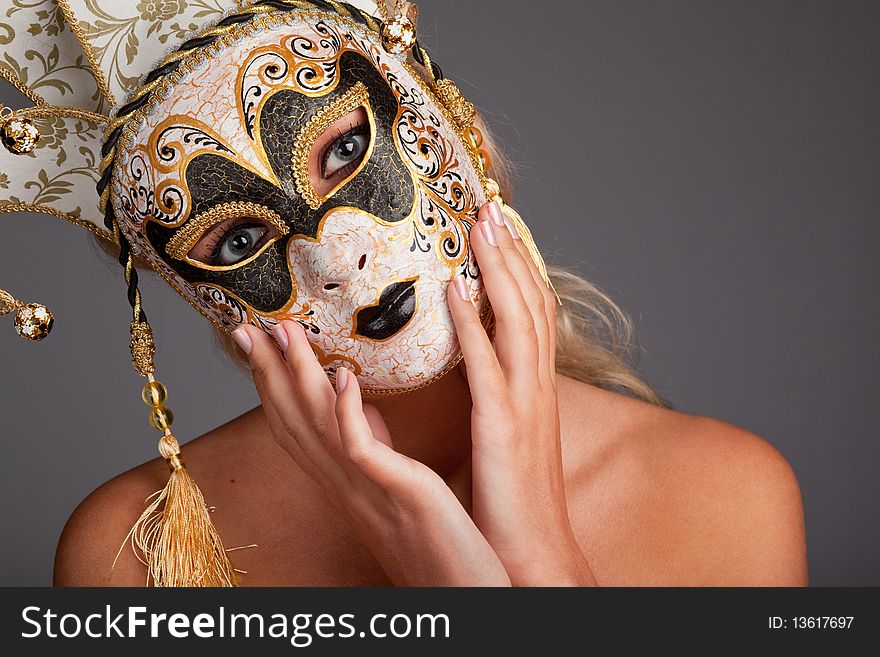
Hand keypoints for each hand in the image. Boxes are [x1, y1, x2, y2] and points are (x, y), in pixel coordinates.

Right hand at [232, 318, 509, 585]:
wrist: (463, 597)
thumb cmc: (441, 545)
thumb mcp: (398, 485)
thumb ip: (374, 449)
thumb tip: (359, 405)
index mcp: (345, 482)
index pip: (297, 427)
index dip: (272, 384)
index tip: (258, 342)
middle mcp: (345, 486)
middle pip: (294, 422)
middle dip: (267, 372)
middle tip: (245, 328)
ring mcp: (367, 489)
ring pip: (318, 427)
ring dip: (298, 376)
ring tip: (284, 331)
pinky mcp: (398, 493)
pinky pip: (362, 449)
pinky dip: (346, 411)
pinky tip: (341, 375)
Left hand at [447, 200, 596, 585]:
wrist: (533, 555)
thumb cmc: (512, 498)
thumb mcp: (505, 434)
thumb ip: (494, 394)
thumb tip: (473, 364)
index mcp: (534, 387)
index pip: (532, 311)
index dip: (519, 266)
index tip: (501, 227)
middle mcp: (536, 386)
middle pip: (531, 302)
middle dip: (512, 250)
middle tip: (491, 205)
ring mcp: (524, 404)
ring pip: (517, 321)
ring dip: (499, 268)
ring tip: (479, 225)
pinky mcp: (504, 428)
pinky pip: (487, 367)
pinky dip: (473, 324)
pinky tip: (454, 289)